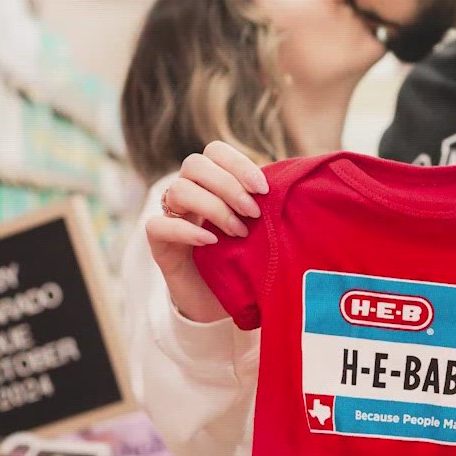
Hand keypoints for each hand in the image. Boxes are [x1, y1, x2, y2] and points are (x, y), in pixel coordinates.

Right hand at [146, 141, 269, 323]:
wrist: (222, 303)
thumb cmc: (245, 262)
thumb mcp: (262, 230)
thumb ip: (269, 206)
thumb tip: (296, 186)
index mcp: (211, 183)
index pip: (214, 152)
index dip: (238, 164)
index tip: (263, 189)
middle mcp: (188, 194)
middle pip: (194, 164)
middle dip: (229, 186)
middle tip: (254, 213)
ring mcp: (171, 216)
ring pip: (179, 190)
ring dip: (214, 208)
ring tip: (239, 232)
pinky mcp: (159, 243)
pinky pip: (159, 225)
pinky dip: (187, 230)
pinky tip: (210, 241)